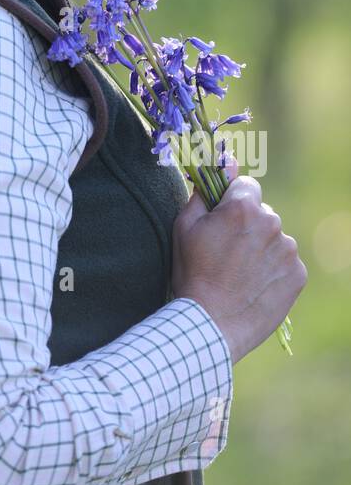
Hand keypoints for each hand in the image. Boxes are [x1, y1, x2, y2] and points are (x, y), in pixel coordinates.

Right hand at [172, 157, 307, 364]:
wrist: (210, 324)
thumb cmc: (191, 273)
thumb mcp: (185, 225)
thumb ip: (206, 189)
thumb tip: (225, 160)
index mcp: (244, 207)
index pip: (246, 186)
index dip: (232, 202)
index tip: (222, 220)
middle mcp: (272, 223)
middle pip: (261, 212)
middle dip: (247, 225)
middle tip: (226, 252)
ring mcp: (287, 250)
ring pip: (274, 238)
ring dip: (260, 248)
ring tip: (238, 273)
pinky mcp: (298, 274)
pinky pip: (285, 262)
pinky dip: (272, 269)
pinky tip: (253, 285)